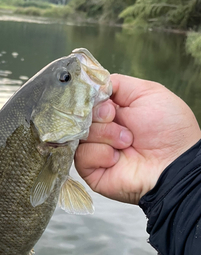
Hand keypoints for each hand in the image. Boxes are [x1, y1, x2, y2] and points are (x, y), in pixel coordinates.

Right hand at [75, 74, 200, 203]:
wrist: (174, 162)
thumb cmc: (169, 129)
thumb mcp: (147, 92)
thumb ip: (117, 83)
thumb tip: (92, 84)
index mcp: (112, 111)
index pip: (86, 100)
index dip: (93, 99)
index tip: (110, 104)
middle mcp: (101, 130)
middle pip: (80, 115)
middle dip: (100, 116)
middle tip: (119, 121)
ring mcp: (96, 150)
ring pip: (80, 134)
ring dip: (105, 135)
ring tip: (126, 142)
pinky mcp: (91, 171)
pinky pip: (81, 155)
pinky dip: (100, 153)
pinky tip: (117, 157)